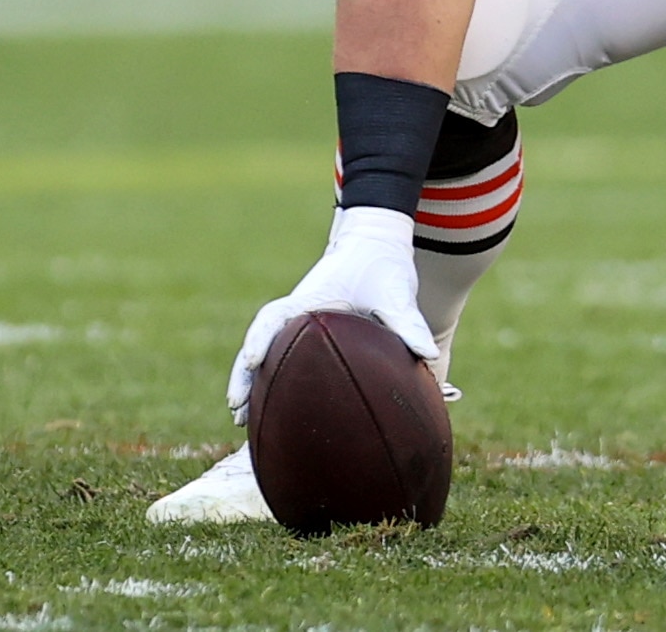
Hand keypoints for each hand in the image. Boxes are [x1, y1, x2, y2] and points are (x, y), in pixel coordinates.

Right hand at [226, 205, 436, 423]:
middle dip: (244, 376)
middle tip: (236, 410)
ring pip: (266, 354)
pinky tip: (276, 412)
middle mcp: (297, 314)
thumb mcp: (397, 290)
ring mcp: (300, 325)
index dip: (259, 340)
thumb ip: (408, 322)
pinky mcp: (309, 335)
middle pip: (259, 343)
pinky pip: (284, 360)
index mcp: (310, 299)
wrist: (377, 244)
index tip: (252, 362)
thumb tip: (429, 355)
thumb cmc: (383, 264)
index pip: (274, 318)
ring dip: (252, 383)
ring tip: (242, 422)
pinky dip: (274, 382)